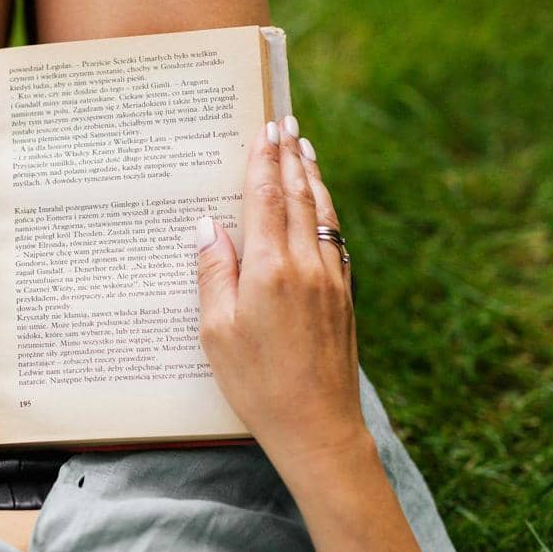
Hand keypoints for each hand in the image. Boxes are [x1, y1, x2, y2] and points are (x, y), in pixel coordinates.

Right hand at [196, 116, 363, 475]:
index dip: (263, 161)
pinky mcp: (344, 298)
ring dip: (312, 177)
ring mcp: (330, 280)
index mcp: (269, 270)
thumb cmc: (256, 384)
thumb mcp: (216, 332)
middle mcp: (305, 266)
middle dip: (289, 157)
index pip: (265, 200)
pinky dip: (325, 211)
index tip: (265, 129)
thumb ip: (214, 273)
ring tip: (305, 148)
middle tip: (285, 123)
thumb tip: (208, 226)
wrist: (318, 427)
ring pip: (322, 214)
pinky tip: (322, 205)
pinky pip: (334, 239)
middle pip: (297, 197)